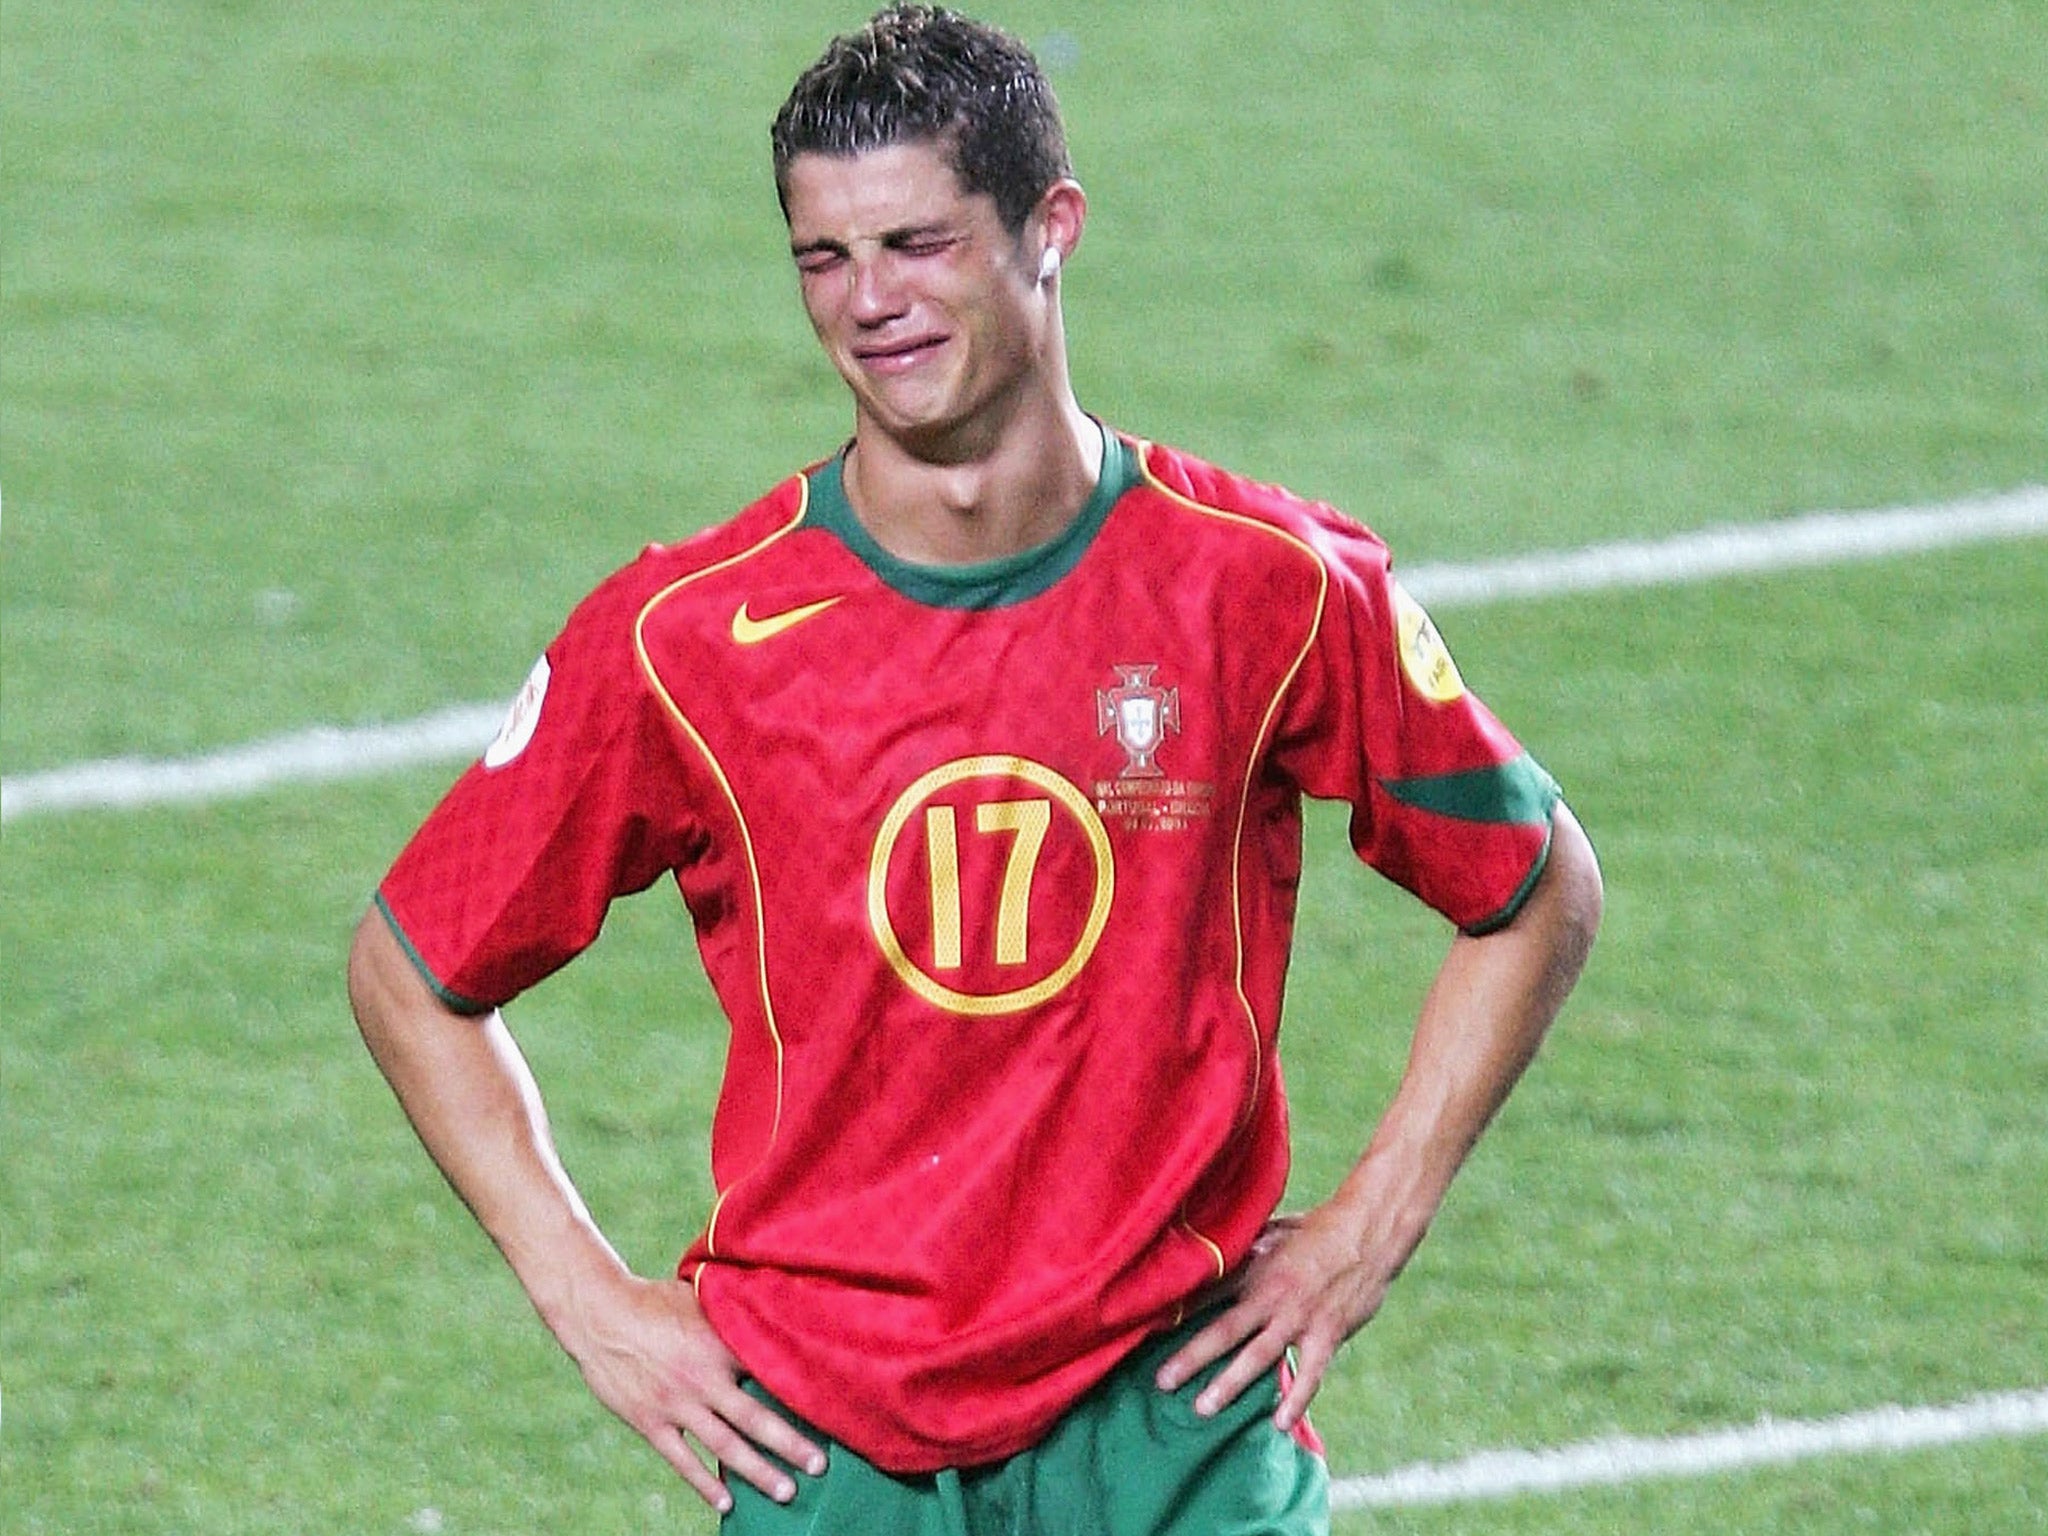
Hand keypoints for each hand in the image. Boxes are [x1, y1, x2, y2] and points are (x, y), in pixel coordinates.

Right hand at [563, 1274, 826, 1514]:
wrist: (599, 1313)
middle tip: (819, 1466)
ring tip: (786, 1492)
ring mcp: (676, 1404)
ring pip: (725, 1446)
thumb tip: (774, 1300)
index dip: (800, 1390)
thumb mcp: (701, 1296)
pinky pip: (683, 1460)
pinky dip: (704, 1484)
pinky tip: (726, 1502)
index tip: (832, 1408)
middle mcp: (703, 1378)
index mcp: (720, 1343)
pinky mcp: (650, 1422)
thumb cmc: (655, 1300)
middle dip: (790, 1444)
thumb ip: (735, 1309)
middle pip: (755, 1418)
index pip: (770, 1371)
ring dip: (757, 1471)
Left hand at [1153, 1207, 1392, 1431]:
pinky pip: (1310, 1373)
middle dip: (1191, 1358)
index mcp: (1255, 1269)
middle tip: (1162, 1382)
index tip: (1147, 1330)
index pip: (1209, 1294)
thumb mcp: (1276, 1231)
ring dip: (1229, 1383)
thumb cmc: (1321, 1229)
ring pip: (1257, 1356)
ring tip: (1203, 1408)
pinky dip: (1296, 1399)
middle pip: (1223, 1331)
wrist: (1368, 1231)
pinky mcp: (1327, 1334)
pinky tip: (1280, 1424)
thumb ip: (1249, 1246)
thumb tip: (1222, 1244)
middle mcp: (1270, 1296)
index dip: (1179, 1311)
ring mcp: (1298, 1318)